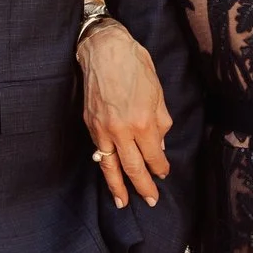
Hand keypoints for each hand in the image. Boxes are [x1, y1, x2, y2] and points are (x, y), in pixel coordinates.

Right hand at [78, 18, 170, 208]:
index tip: (163, 173)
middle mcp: (122, 131)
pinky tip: (108, 173)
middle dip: (143, 187)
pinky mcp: (90, 124)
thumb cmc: (135, 65)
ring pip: (110, 166)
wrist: (104, 49)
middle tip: (150, 200)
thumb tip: (157, 144)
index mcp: (144, 123)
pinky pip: (98, 151)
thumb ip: (160, 122)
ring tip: (121, 202)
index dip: (160, 168)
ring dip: (117, 186)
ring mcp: (103, 129)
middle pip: (133, 168)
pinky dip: (104, 165)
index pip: (153, 156)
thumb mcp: (157, 92)